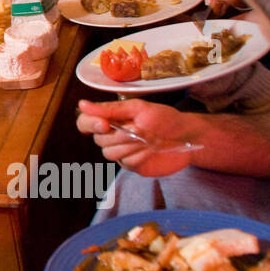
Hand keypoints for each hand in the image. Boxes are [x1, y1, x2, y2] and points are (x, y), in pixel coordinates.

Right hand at [76, 99, 201, 177]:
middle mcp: (112, 136)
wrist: (187, 136)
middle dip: (120, 135)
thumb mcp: (138, 108)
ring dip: (130, 146)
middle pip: (99, 140)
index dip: (90, 124)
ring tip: (149, 139)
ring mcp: (121, 152)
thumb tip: (82, 104)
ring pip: (110, 153)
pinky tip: (152, 150)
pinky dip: (140, 155)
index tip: (105, 124)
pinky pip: (126, 163)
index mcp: (110, 119)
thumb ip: (110, 109)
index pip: (84, 123)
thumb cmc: (164, 118)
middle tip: (140, 130)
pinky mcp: (132, 165)